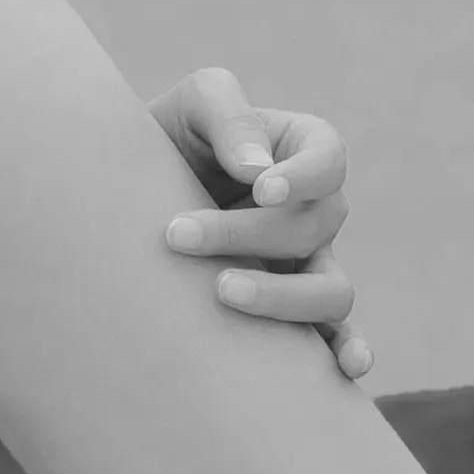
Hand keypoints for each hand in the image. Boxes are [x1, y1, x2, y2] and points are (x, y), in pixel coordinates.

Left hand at [148, 65, 366, 379]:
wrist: (126, 197)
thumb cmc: (167, 137)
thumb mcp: (192, 105)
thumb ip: (228, 117)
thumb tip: (257, 172)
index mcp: (302, 150)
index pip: (328, 160)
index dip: (305, 177)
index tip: (261, 189)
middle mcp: (315, 210)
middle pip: (311, 227)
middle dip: (243, 233)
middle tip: (176, 234)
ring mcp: (309, 263)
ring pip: (331, 290)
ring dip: (282, 297)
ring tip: (221, 291)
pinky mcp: (290, 309)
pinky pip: (335, 334)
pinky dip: (347, 350)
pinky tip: (345, 368)